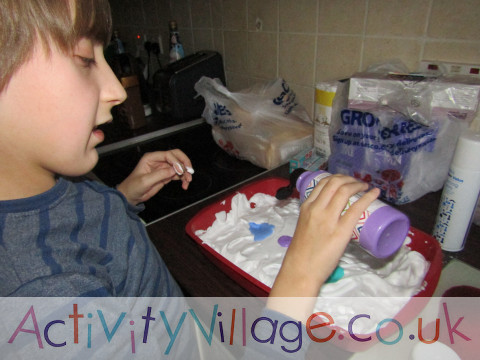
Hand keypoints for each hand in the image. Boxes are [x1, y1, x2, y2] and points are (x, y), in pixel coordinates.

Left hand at [116, 149, 192, 205]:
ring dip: (185, 173)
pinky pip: (178, 174)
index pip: (168, 154)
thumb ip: (160, 174)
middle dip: (184, 163)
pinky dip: (183, 179)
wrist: (130, 196)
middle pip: (176, 156)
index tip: (181, 171)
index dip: (176, 162)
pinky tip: (184, 185)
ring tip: (187, 182)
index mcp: (151, 158)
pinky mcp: (166, 175)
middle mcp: (158, 160)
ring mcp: (163, 168)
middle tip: (189, 172)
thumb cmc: (133, 187)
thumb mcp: (145, 181)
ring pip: (179, 166)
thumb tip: (174, 170)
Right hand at [267, 175, 379, 318]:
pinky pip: (356, 208)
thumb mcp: (304, 226)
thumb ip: (315, 218)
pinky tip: (374, 193)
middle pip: (335, 183)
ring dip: (358, 184)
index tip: (346, 181)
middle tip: (357, 183)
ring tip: (365, 187)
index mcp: (307, 207)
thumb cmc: (301, 252)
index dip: (337, 178)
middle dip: (349, 178)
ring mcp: (329, 219)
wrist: (301, 270)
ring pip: (345, 191)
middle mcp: (317, 209)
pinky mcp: (342, 230)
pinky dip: (367, 197)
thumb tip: (331, 215)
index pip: (323, 183)